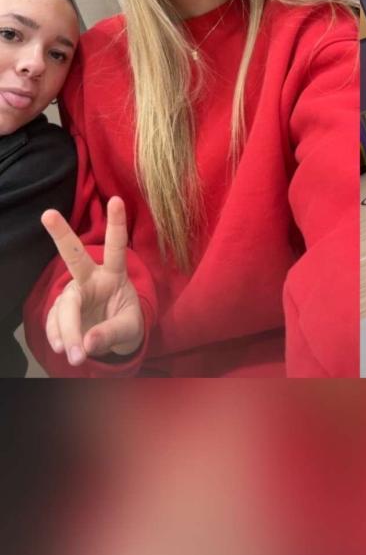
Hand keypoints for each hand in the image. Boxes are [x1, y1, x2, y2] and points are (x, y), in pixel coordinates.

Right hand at [41, 196, 143, 366]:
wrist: (114, 340)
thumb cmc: (126, 324)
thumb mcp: (130, 329)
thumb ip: (111, 333)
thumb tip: (87, 342)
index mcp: (114, 274)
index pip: (116, 247)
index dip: (116, 224)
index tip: (117, 200)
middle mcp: (91, 278)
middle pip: (74, 256)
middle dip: (61, 234)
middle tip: (47, 214)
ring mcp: (74, 294)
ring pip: (65, 305)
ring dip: (67, 330)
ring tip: (75, 354)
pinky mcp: (62, 311)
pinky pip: (55, 322)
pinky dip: (58, 336)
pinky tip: (63, 348)